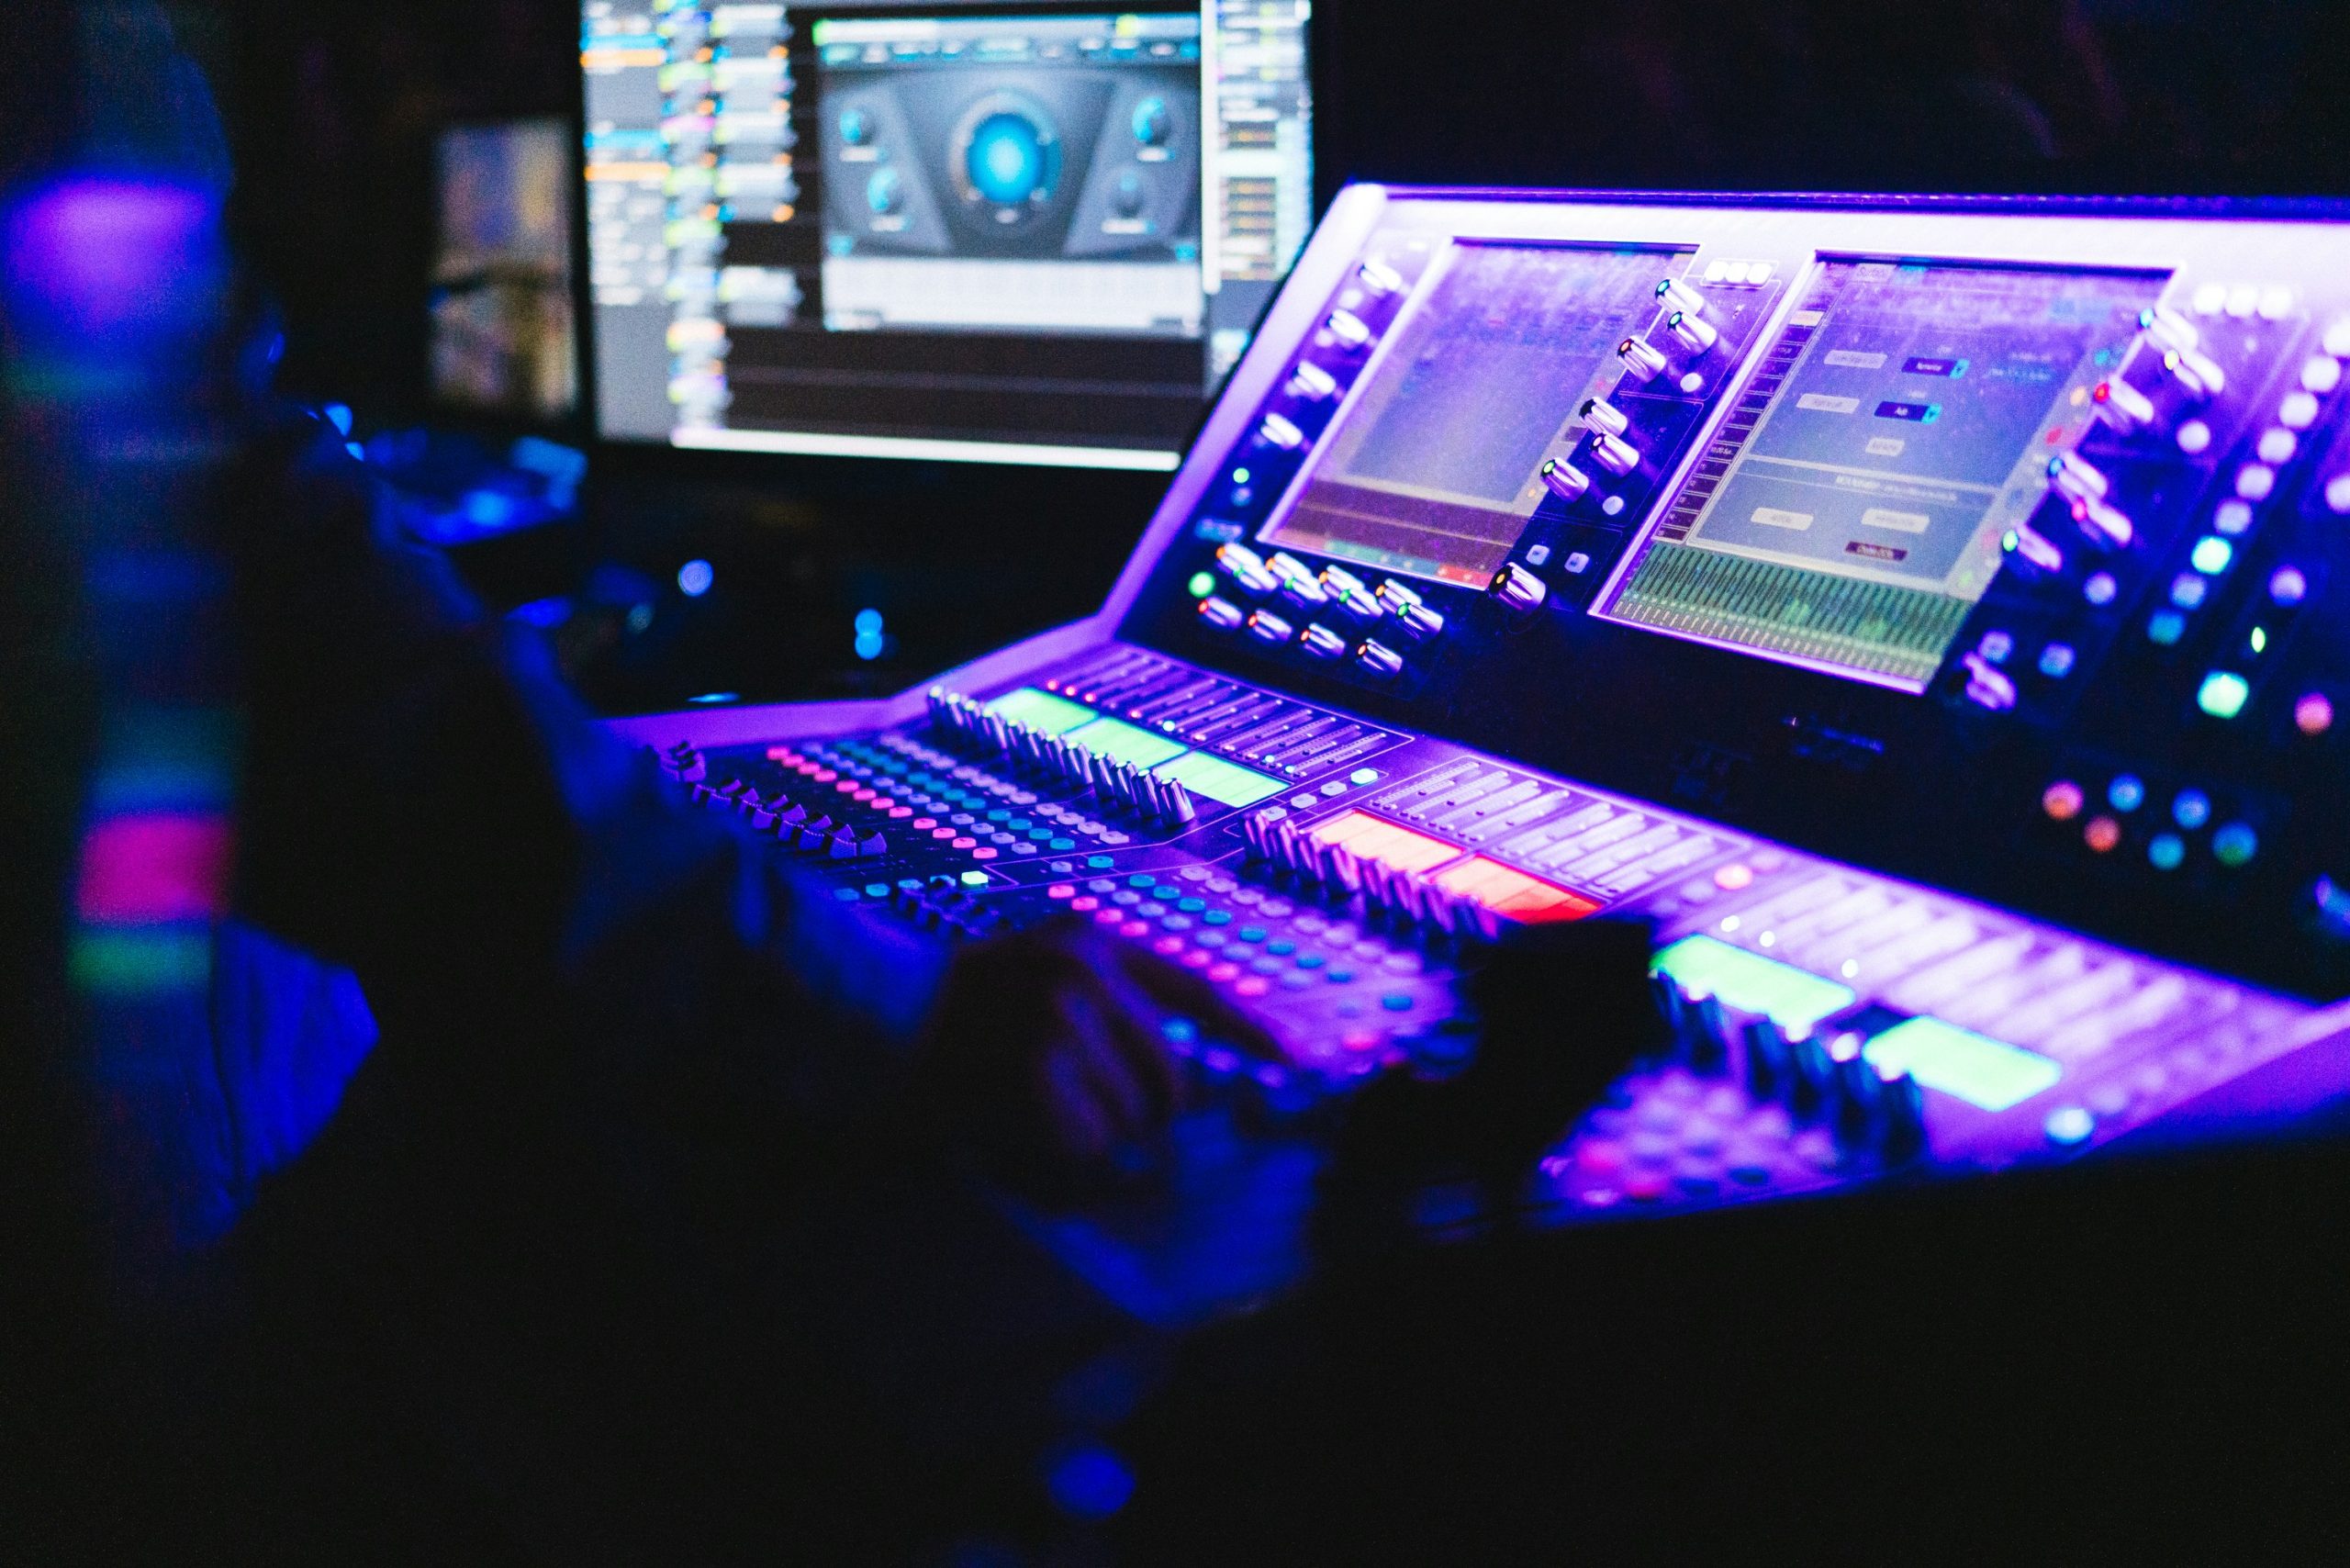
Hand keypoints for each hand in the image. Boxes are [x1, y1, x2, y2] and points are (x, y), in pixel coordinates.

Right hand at [916, 917, 1282, 1192]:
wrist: (861, 1010)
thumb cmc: (945, 1008)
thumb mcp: (1032, 975)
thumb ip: (1106, 1010)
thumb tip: (1180, 1087)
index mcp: (1090, 945)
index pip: (1194, 989)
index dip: (1245, 1031)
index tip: (1288, 1061)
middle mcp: (1087, 975)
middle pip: (1170, 1080)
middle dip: (1142, 1119)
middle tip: (1086, 1122)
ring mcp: (1062, 1019)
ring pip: (1129, 1119)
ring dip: (1091, 1140)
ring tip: (1031, 1117)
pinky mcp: (1035, 1067)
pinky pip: (1086, 1144)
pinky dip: (1061, 1159)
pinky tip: (1017, 1132)